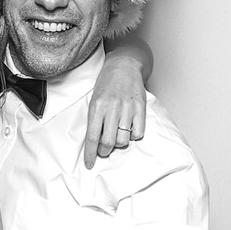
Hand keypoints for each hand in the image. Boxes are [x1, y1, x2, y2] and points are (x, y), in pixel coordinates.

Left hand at [84, 49, 147, 167]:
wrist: (124, 65)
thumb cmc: (106, 84)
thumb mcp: (94, 99)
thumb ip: (95, 119)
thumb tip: (95, 143)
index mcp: (97, 106)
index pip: (92, 137)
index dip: (90, 154)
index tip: (89, 164)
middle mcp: (112, 107)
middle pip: (108, 142)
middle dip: (105, 150)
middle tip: (104, 148)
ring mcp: (127, 108)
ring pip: (123, 140)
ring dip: (119, 143)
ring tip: (117, 135)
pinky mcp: (140, 107)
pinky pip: (138, 132)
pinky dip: (133, 136)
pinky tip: (129, 128)